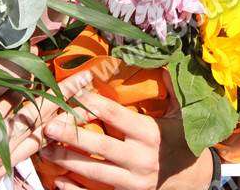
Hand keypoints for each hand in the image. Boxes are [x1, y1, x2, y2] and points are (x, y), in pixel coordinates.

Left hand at [40, 83, 213, 189]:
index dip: (93, 104)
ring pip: (94, 172)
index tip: (74, 94)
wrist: (193, 179)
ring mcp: (133, 181)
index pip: (115, 115)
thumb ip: (170, 88)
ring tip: (45, 149)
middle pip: (100, 146)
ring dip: (68, 161)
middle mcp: (140, 158)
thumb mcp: (181, 113)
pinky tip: (58, 180)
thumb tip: (161, 63)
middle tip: (49, 126)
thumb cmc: (181, 139)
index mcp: (150, 133)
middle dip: (72, 136)